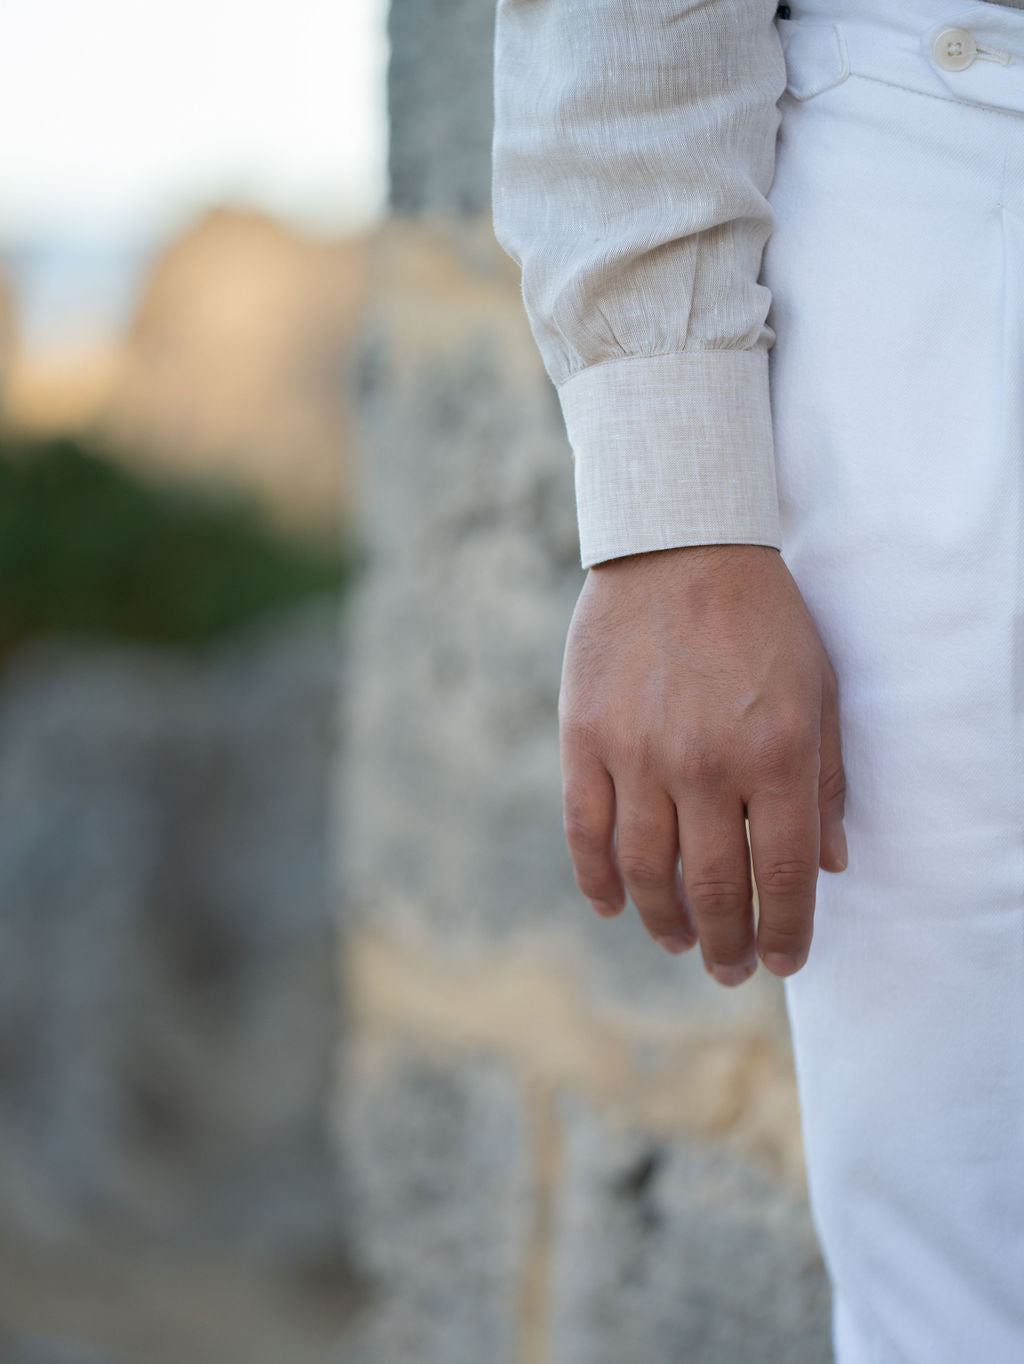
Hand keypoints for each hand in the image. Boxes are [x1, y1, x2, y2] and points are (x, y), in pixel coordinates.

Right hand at [559, 544, 846, 984]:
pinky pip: (586, 828)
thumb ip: (827, 780)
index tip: (783, 961)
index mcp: (775, 754)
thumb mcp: (819, 690)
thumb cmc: (762, 617)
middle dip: (728, 943)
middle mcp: (705, 764)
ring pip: (646, 871)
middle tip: (730, 969)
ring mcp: (637, 753)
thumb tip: (830, 865)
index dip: (786, 931)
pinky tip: (610, 905)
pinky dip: (596, 878)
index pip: (782, 875)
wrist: (678, 545)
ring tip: (680, 941)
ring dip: (665, 921)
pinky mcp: (585, 738)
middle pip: (714, 887)